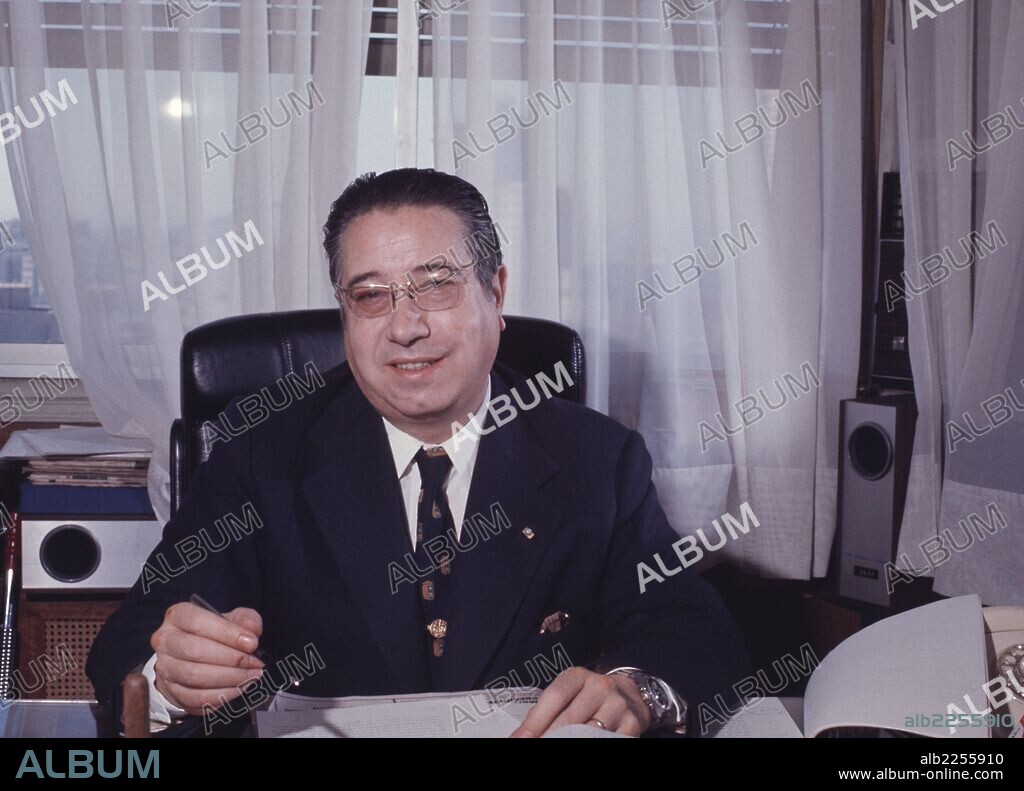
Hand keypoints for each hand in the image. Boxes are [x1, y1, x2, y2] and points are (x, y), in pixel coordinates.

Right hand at [149, 602, 264, 716]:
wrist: (193, 656)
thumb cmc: (214, 633)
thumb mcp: (232, 618)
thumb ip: (245, 619)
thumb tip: (252, 630)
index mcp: (177, 616)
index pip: (197, 622)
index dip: (227, 632)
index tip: (251, 642)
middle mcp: (166, 641)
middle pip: (195, 651)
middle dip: (231, 658)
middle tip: (254, 662)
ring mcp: (165, 668)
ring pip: (195, 676)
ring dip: (229, 678)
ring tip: (251, 674)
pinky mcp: (172, 691)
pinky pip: (196, 697)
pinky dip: (222, 694)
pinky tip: (239, 687)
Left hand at [510, 667, 652, 736]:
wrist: (631, 694)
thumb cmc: (590, 696)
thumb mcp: (570, 692)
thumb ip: (549, 710)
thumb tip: (523, 735)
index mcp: (578, 676)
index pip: (554, 697)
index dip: (535, 721)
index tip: (520, 739)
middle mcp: (600, 687)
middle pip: (569, 719)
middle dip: (548, 738)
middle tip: (533, 747)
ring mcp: (618, 705)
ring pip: (588, 733)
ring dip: (569, 743)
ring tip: (554, 748)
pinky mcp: (632, 724)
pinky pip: (608, 740)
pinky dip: (593, 745)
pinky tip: (582, 746)